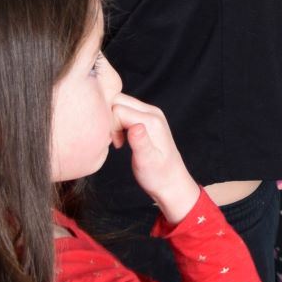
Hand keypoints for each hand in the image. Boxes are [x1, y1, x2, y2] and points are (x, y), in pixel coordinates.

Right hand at [112, 93, 202, 225]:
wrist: (172, 182)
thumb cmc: (159, 176)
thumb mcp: (147, 162)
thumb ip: (140, 142)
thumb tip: (135, 127)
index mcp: (152, 120)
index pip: (118, 108)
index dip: (110, 125)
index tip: (116, 144)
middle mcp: (152, 112)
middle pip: (117, 100)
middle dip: (109, 119)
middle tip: (113, 141)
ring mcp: (150, 113)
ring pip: (119, 104)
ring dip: (112, 121)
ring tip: (118, 141)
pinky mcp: (146, 118)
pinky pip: (124, 110)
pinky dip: (117, 123)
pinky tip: (122, 139)